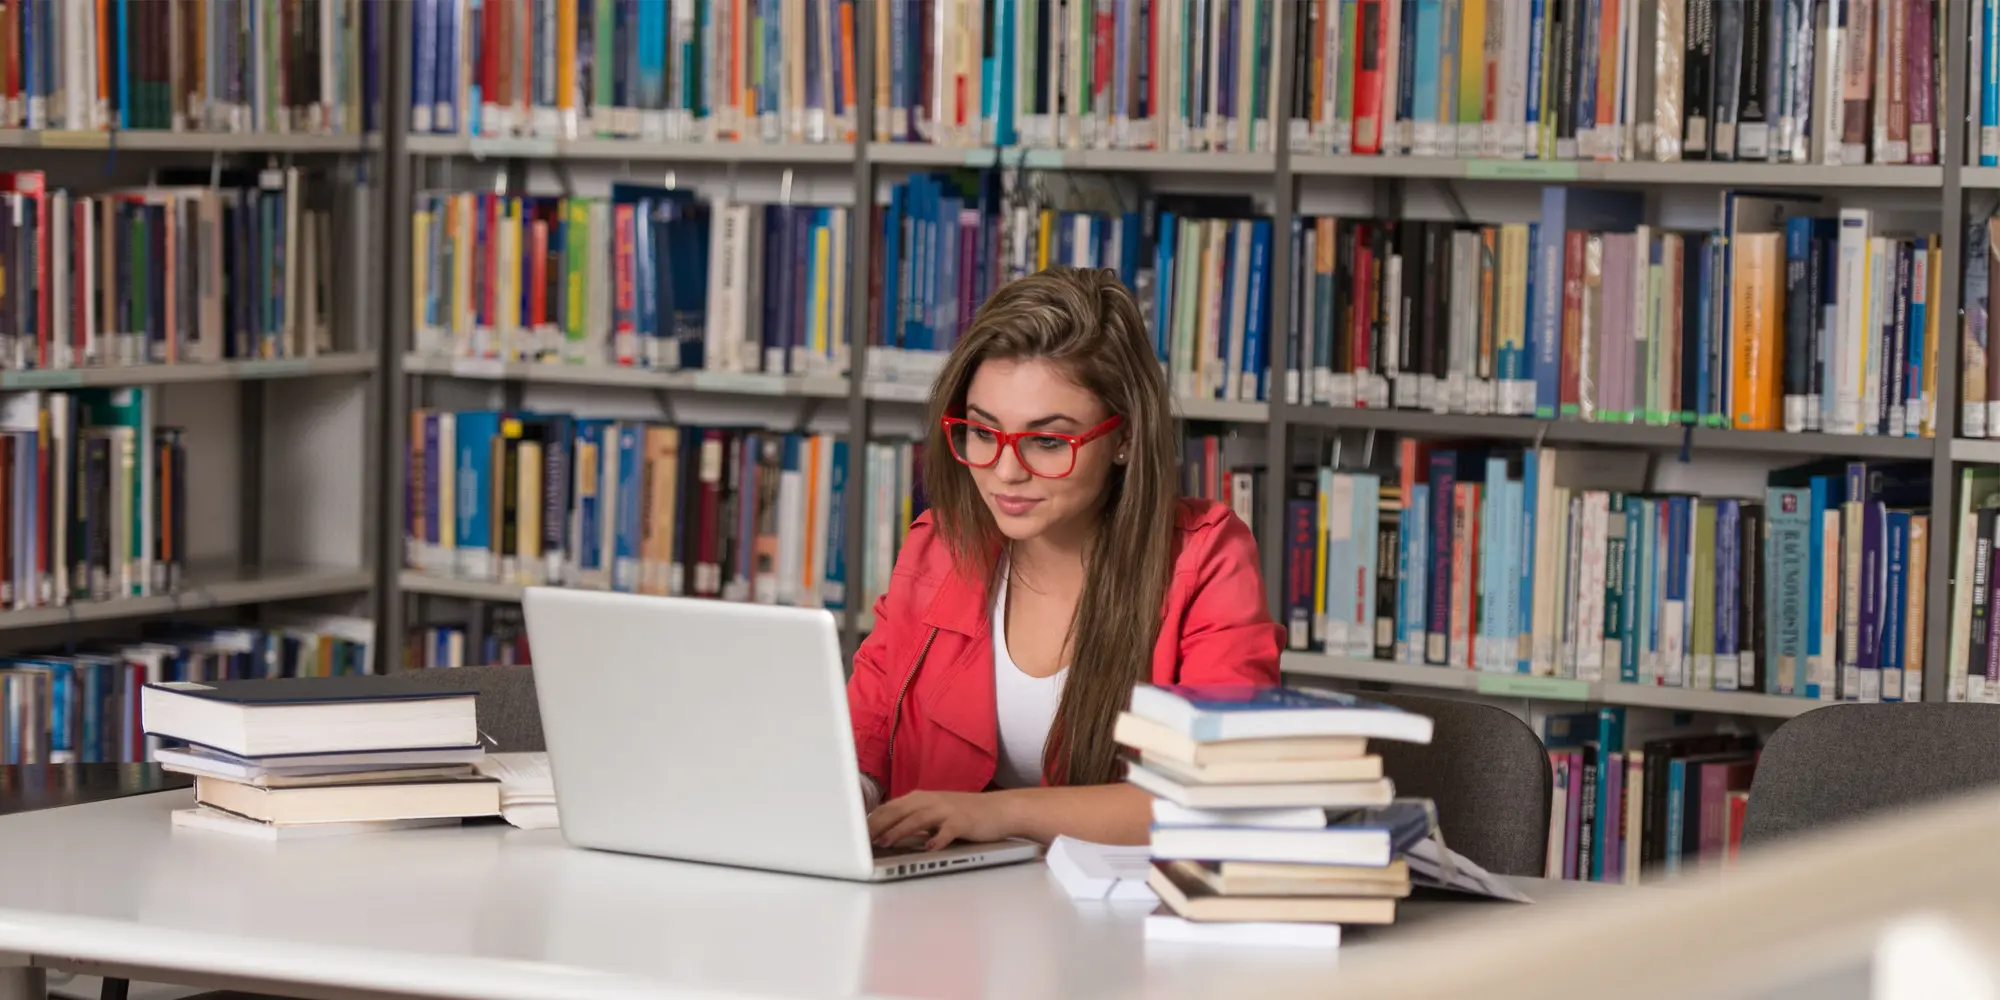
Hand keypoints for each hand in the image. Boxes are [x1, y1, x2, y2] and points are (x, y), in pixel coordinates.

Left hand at [867, 790, 1010, 850]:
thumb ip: (912, 821)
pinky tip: (928, 848)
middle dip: (878, 825)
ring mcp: (947, 810)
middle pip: (898, 810)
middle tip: (860, 840)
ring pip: (918, 818)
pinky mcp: (963, 822)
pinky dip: (937, 839)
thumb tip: (884, 833)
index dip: (871, 820)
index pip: (889, 807)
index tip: (854, 834)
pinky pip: (947, 830)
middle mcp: (931, 800)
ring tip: (885, 842)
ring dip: (899, 830)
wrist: (1000, 810)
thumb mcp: (935, 814)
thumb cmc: (965, 815)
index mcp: (921, 798)